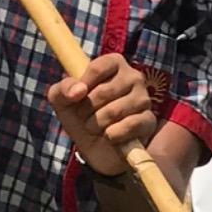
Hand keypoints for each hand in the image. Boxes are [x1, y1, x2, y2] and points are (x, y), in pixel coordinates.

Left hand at [48, 54, 155, 172]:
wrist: (96, 148)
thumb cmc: (81, 116)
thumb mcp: (62, 101)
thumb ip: (62, 89)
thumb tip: (78, 91)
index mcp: (113, 64)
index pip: (97, 67)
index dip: (82, 85)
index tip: (76, 98)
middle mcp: (133, 77)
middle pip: (104, 91)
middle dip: (87, 109)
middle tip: (84, 117)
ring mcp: (144, 98)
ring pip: (115, 110)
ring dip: (98, 124)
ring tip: (95, 128)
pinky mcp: (148, 120)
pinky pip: (129, 125)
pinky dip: (113, 135)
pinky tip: (110, 136)